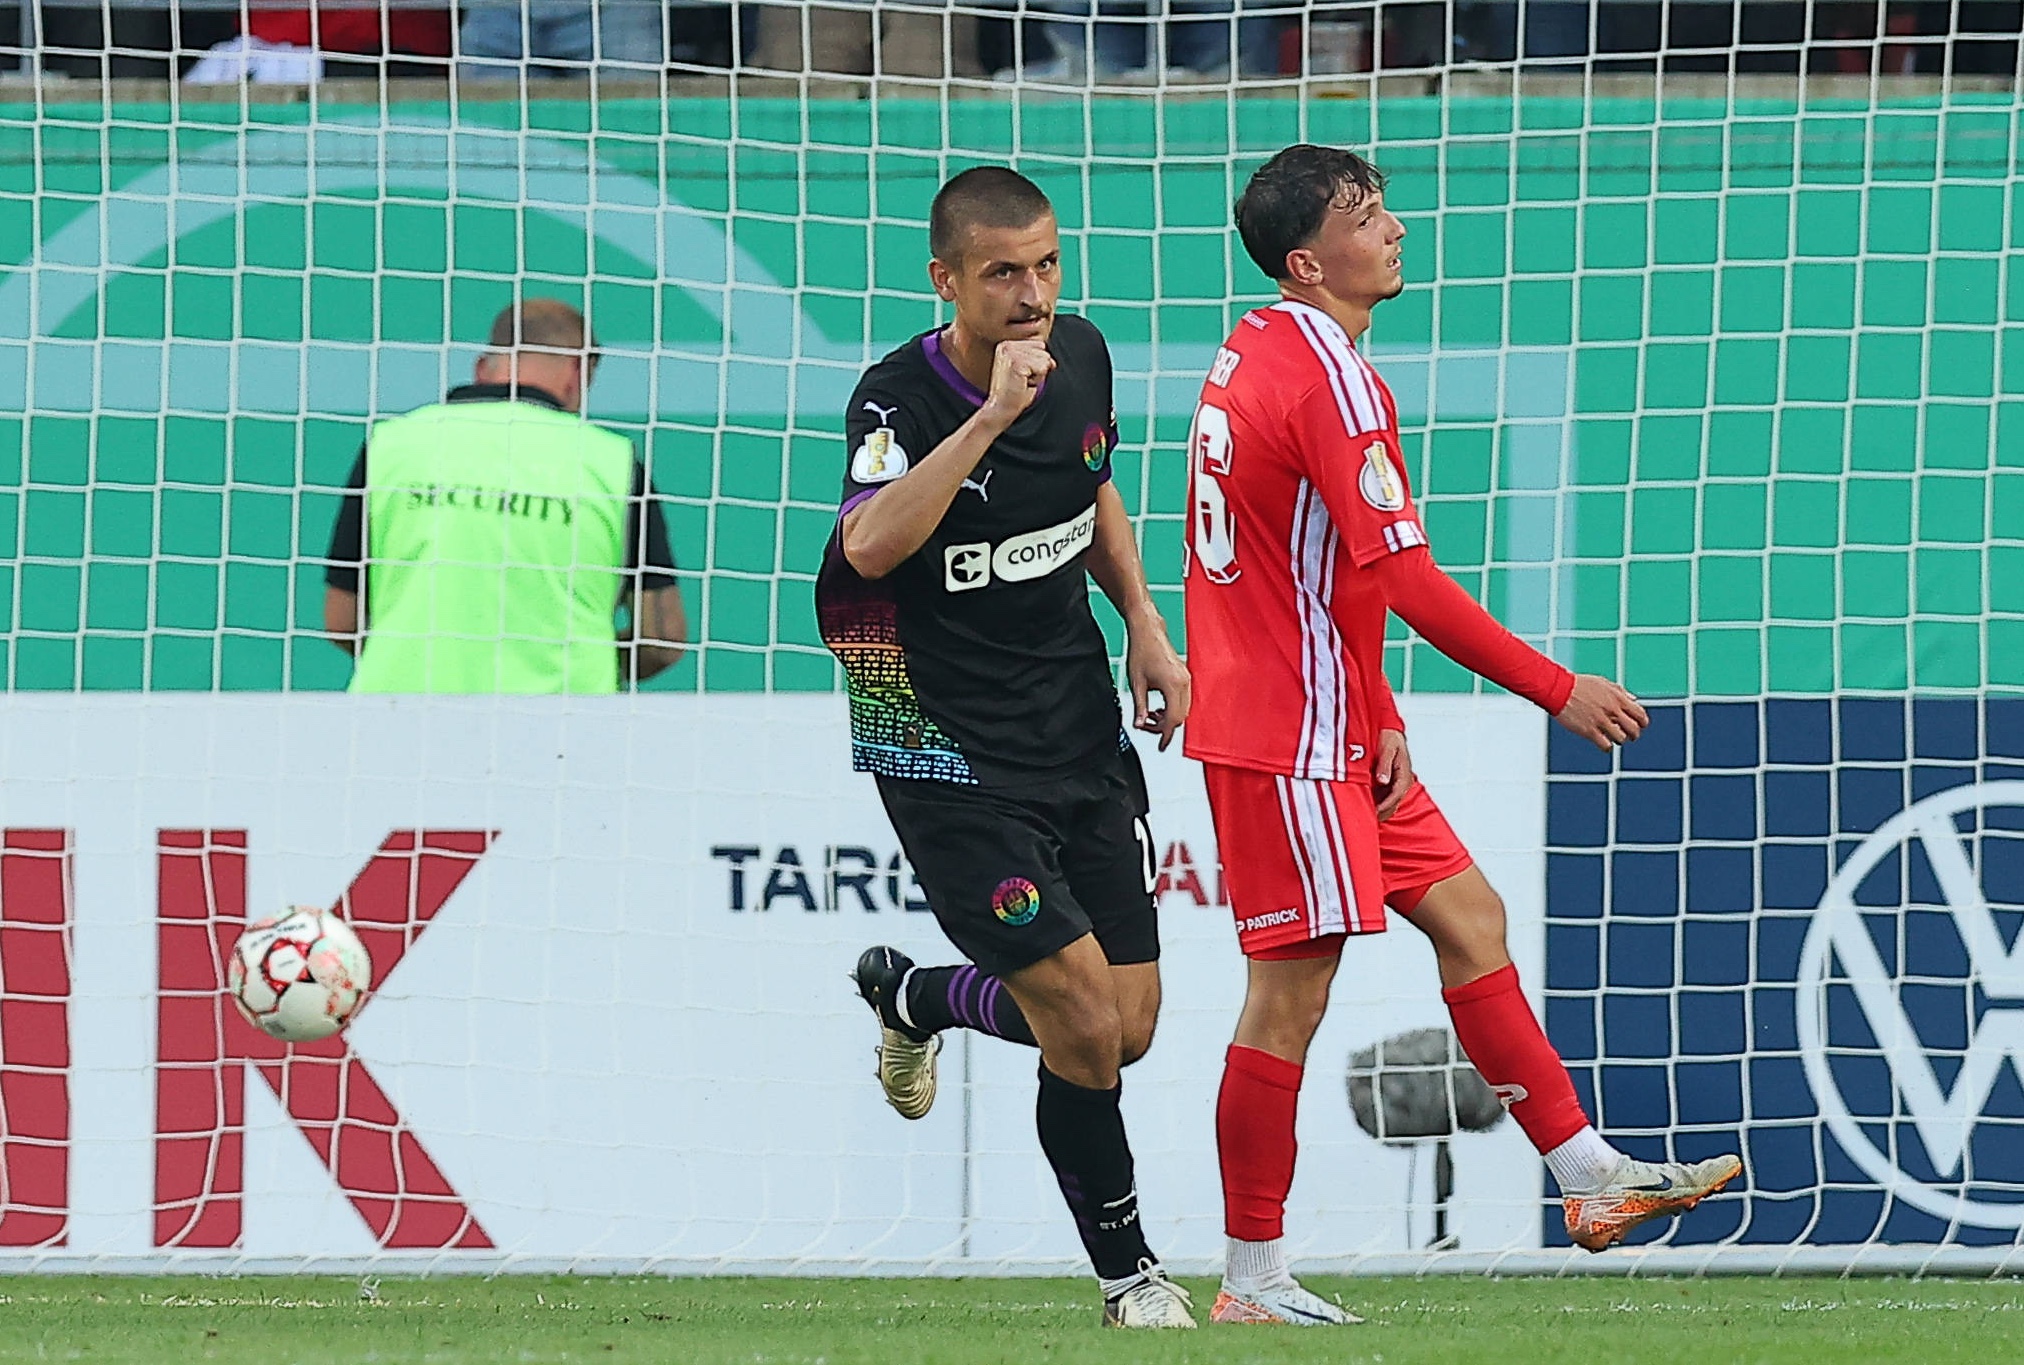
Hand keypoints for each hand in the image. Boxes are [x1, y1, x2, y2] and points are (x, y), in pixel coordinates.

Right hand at [981, 339, 1054, 427]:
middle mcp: (1007, 345)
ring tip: (1021, 382)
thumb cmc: (1013, 394)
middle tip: (1021, 380)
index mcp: (1007, 345)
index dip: (1037, 364)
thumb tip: (1052, 362)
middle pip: (1044, 351)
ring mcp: (1010, 352)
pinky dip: (1036, 380)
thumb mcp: (1029, 373)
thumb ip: (1040, 362)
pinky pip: (1042, 368)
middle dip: (1038, 369)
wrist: (1000, 410)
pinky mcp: (1016, 362)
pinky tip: (1022, 384)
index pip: (1040, 345)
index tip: (1021, 375)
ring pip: (1044, 359)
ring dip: (1037, 375)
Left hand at [1125, 611, 1190, 751]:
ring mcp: (1187, 678)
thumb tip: (1140, 724)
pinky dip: (1172, 707)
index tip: (1161, 746)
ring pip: (1183, 709)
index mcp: (1173, 685)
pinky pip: (1184, 699)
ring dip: (1169, 717)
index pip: (1173, 719)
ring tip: (1150, 714)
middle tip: (1147, 726)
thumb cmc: (1142, 650)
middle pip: (1181, 717)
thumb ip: (1140, 707)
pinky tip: (1158, 706)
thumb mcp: (1136, 683)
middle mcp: (1184, 682)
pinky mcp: (1185, 676)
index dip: (1166, 735)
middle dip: (1164, 726)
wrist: (1148, 630)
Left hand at [1373, 728, 1414, 820]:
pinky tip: (1366, 804)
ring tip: (1365, 815)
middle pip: (1393, 804)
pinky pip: (1384, 797)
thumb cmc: (1390, 737)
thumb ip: (1385, 765)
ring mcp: (1396, 783)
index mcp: (1404, 774)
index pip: (1396, 795)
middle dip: (1382, 812)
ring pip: (1389, 803)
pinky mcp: (1389, 783)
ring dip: (1379, 809)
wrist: (1390, 731)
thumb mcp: (1387, 748)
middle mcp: (1402, 781)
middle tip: (1367, 818)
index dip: (1385, 805)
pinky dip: (1377, 803)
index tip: (1375, 812)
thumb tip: (1383, 780)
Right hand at [1554, 674, 1649, 751]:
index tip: (1640, 725)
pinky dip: (1607, 747)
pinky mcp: (1589, 731)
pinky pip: (1606, 745)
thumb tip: (1634, 700)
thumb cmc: (1579, 685)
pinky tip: (1603, 743)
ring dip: (1619, 740)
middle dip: (1634, 734)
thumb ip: (1621, 692)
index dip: (1642, 722)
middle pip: (1634, 729)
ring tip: (1613, 738)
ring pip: (1621, 738)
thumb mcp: (1603, 683)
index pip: (1640, 714)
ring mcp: (1601, 721)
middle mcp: (1612, 710)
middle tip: (1630, 736)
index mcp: (1618, 698)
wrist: (1558, 689)